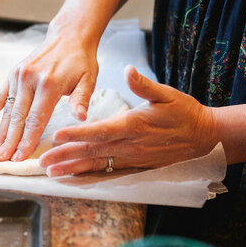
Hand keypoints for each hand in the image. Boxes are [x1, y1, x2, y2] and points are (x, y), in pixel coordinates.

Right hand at [0, 30, 98, 161]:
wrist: (69, 35)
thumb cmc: (81, 61)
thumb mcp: (88, 79)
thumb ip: (82, 99)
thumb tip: (82, 118)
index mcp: (49, 85)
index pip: (36, 120)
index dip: (27, 141)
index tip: (19, 158)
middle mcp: (30, 80)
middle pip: (18, 117)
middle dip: (9, 141)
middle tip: (1, 160)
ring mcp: (19, 75)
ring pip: (8, 108)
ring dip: (0, 130)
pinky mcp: (13, 72)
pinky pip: (1, 93)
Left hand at [39, 65, 217, 175]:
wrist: (204, 137)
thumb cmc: (185, 112)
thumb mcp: (167, 93)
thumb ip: (145, 84)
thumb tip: (129, 70)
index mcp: (134, 125)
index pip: (101, 131)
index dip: (78, 133)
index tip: (57, 135)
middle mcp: (130, 144)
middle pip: (92, 151)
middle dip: (65, 155)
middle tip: (41, 161)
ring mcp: (132, 157)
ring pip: (97, 163)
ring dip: (72, 167)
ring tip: (50, 171)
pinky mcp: (135, 164)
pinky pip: (107, 170)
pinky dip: (88, 173)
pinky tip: (73, 175)